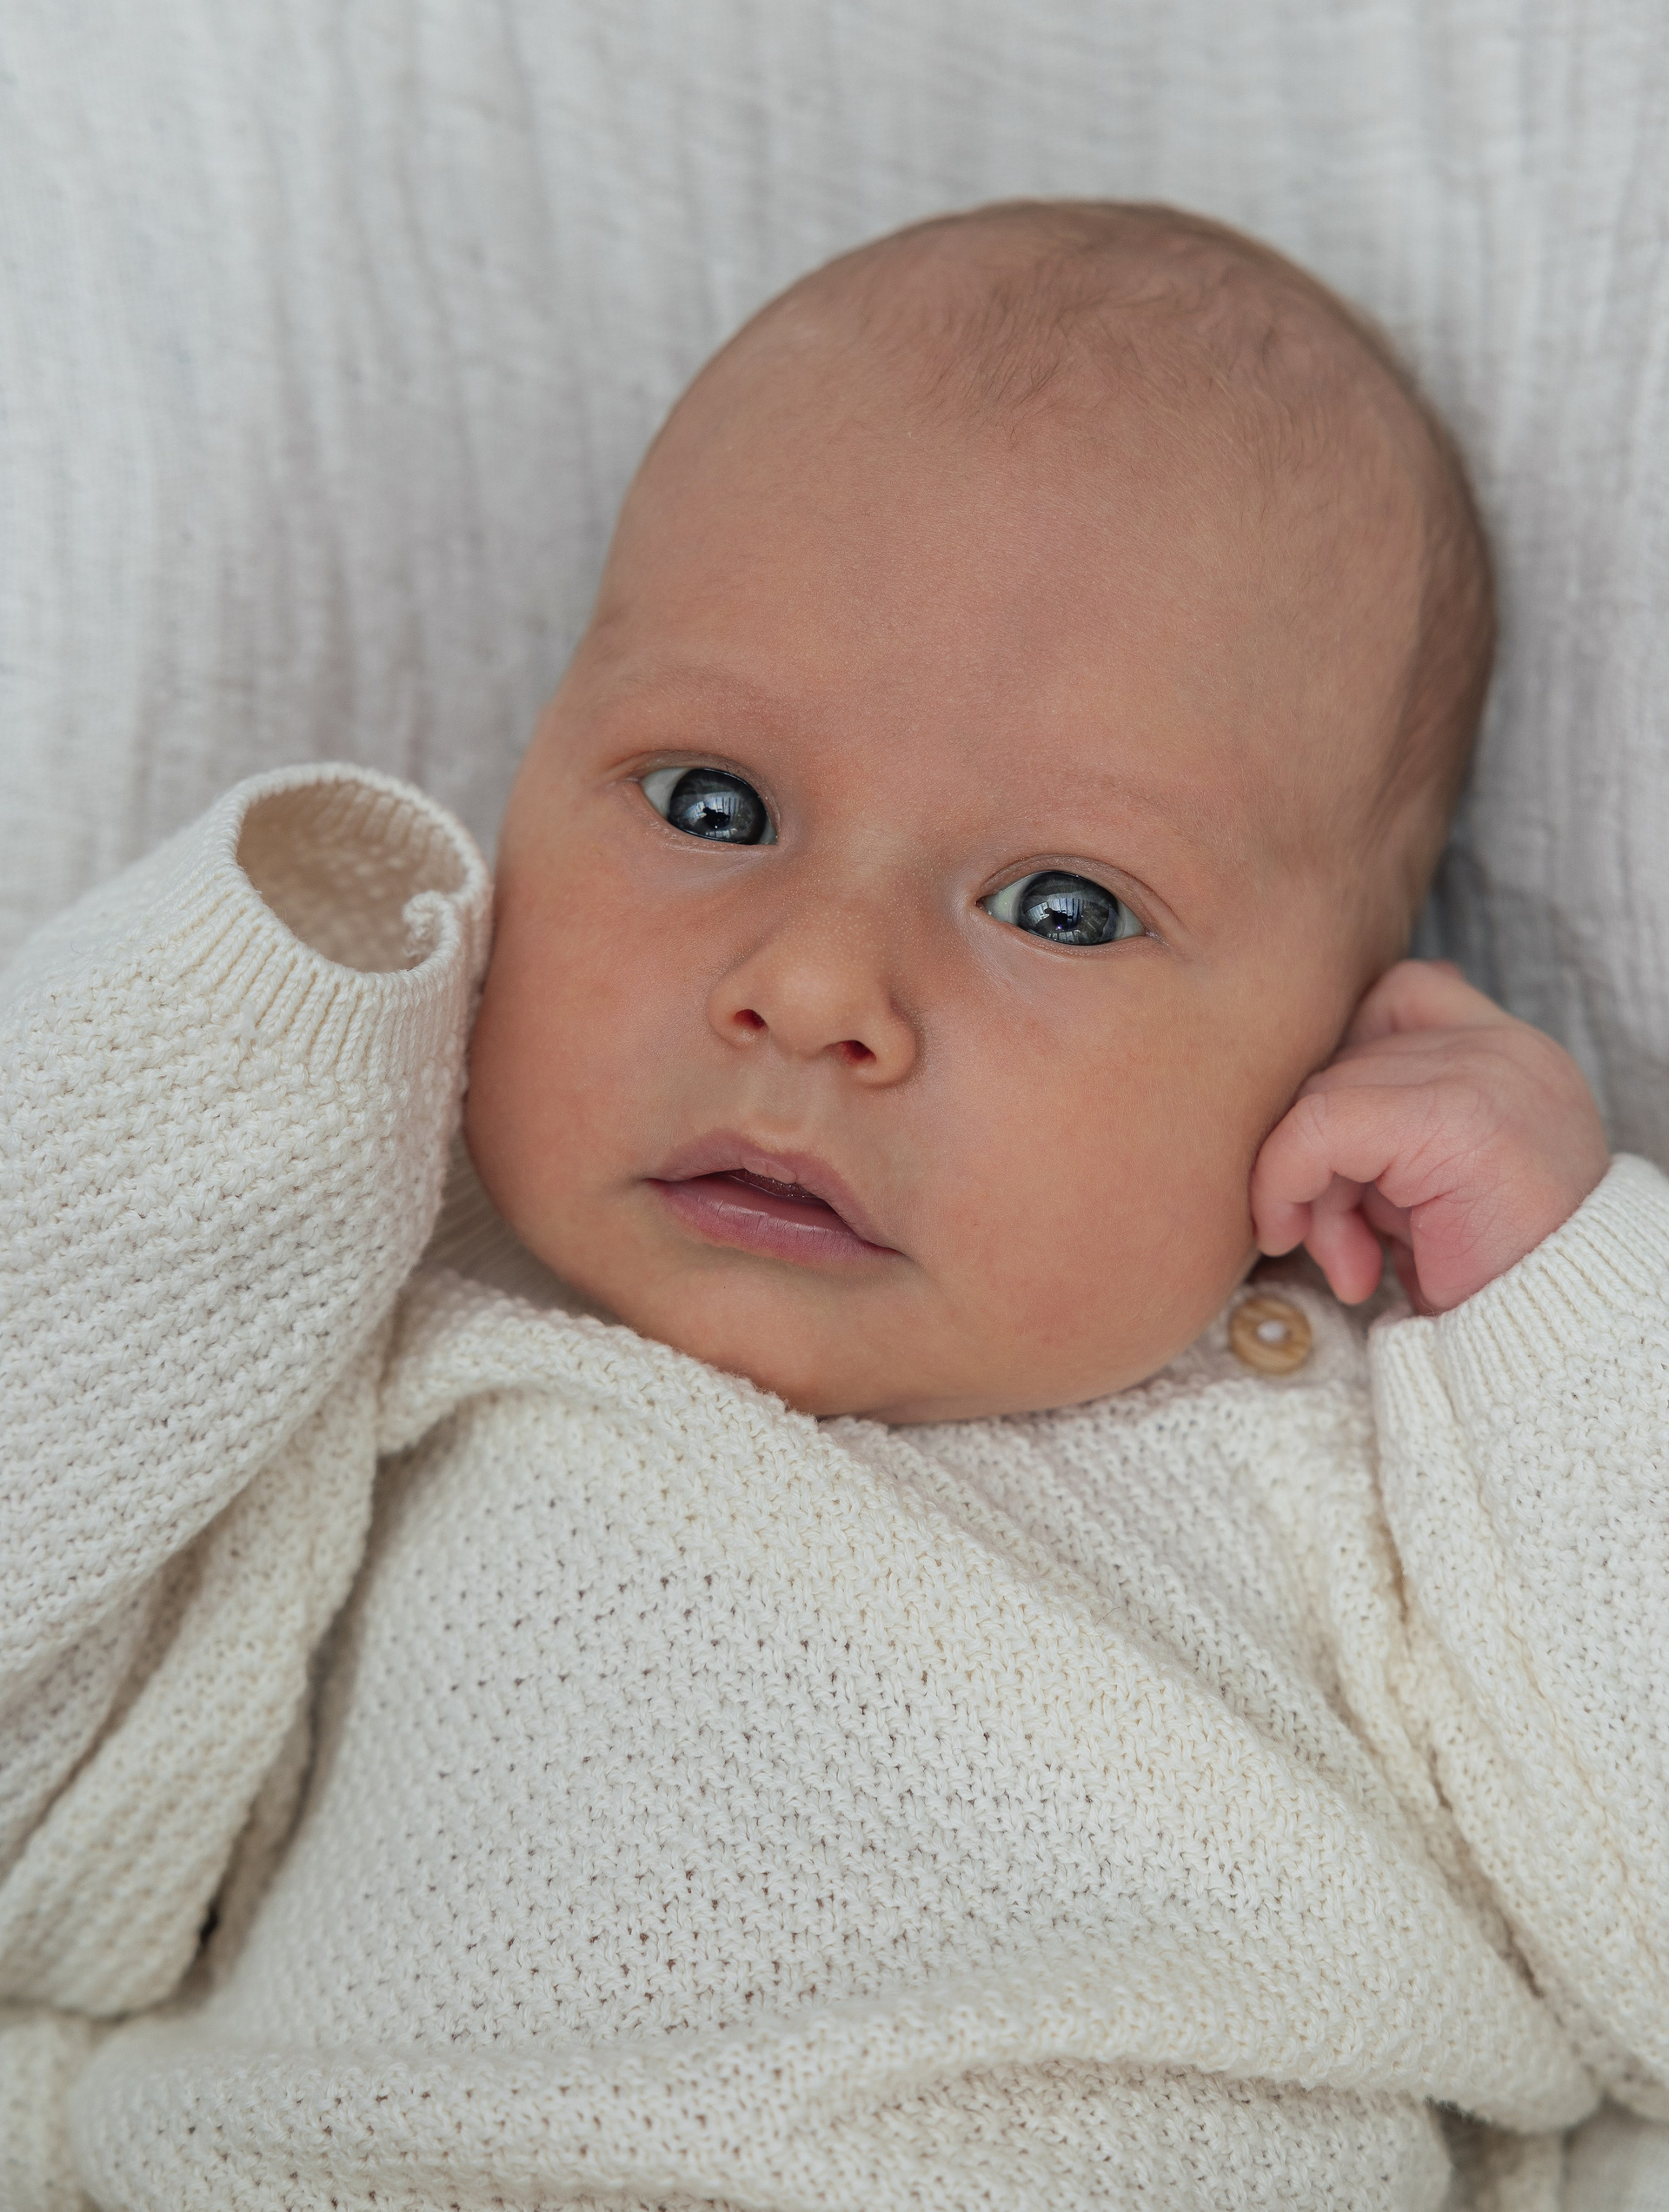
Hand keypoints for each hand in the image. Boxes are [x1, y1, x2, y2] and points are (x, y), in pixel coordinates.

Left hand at [1251, 960, 1610, 1313]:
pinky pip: (1319, 1125)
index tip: (1340, 1169)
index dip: (1343, 1076)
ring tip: (1350, 1261)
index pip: (1393, 1000)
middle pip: (1345, 1058)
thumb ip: (1382, 1128)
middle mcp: (1505, 1049)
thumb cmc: (1488, 1284)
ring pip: (1322, 1093)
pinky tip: (1327, 1254)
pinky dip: (1287, 1186)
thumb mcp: (1428, 1189)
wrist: (1557, 1352)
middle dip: (1315, 1157)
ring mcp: (1486, 1074)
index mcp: (1510, 1055)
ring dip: (1308, 1190)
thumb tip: (1302, 1100)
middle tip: (1338, 1246)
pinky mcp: (1457, 1118)